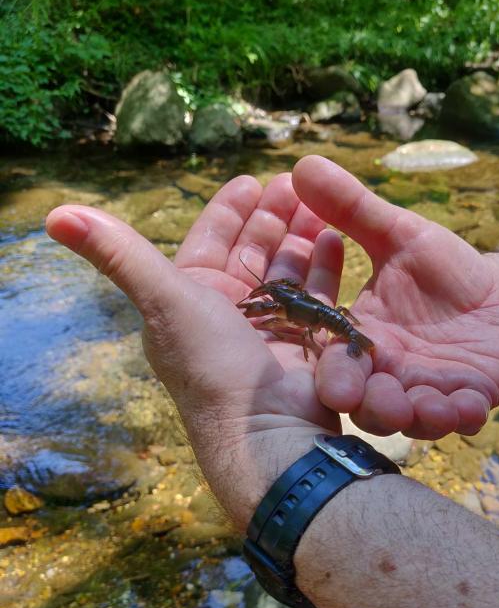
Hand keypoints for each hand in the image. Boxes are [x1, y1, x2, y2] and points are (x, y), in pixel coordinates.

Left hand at [46, 173, 342, 527]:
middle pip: (253, 250)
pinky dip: (324, 267)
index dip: (230, 209)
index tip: (253, 179)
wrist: (264, 428)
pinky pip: (317, 294)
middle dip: (273, 216)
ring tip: (321, 205)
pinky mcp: (307, 341)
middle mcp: (231, 311)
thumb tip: (53, 213)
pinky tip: (334, 238)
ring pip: (288, 268)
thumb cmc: (211, 364)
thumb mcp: (162, 300)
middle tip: (297, 185)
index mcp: (192, 298)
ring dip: (301, 235)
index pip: (211, 240)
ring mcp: (272, 327)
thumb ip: (117, 254)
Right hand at [292, 156, 498, 439]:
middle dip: (373, 407)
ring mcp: (426, 391)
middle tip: (380, 402)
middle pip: (368, 403)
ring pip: (411, 417)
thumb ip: (353, 209)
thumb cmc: (442, 272)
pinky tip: (470, 407)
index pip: (338, 363)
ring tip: (429, 407)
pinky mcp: (465, 399)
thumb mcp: (400, 235)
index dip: (335, 375)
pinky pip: (459, 417)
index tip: (337, 382)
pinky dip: (462, 416)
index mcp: (362, 339)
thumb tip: (302, 163)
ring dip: (418, 418)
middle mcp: (387, 373)